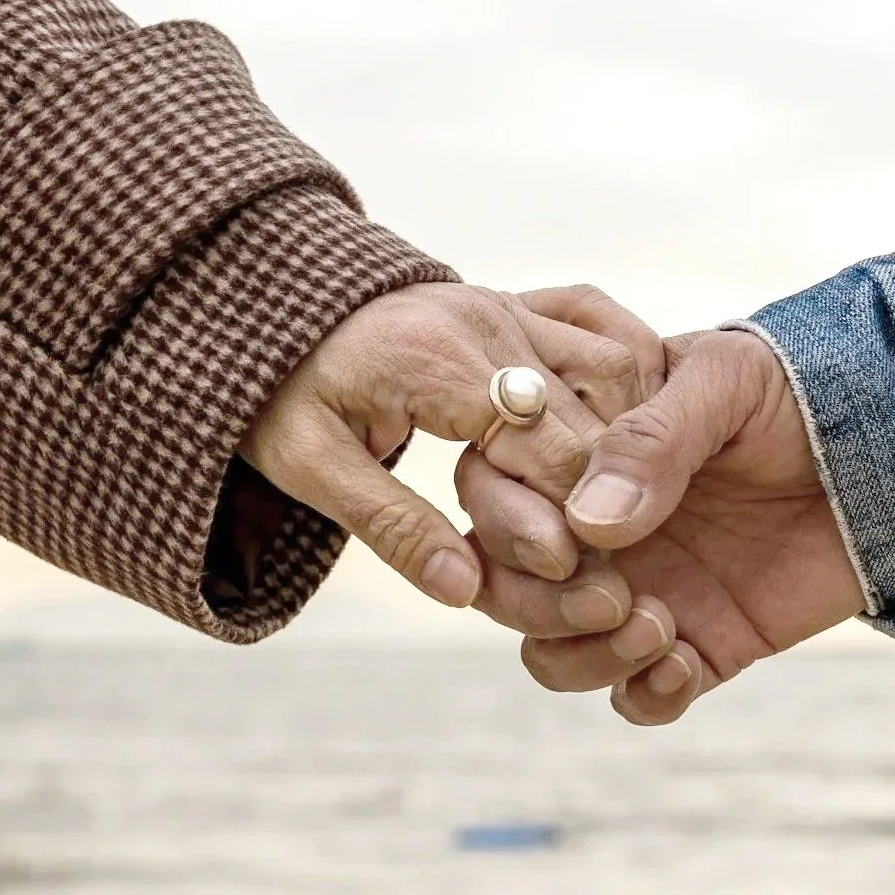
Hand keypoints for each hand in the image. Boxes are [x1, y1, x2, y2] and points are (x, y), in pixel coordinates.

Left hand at [240, 283, 645, 632]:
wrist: (268, 308)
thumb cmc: (283, 394)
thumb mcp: (310, 468)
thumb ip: (392, 527)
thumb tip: (465, 591)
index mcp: (438, 361)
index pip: (545, 445)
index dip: (574, 517)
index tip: (580, 573)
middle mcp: (488, 320)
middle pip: (593, 413)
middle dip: (608, 492)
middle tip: (613, 561)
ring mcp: (509, 305)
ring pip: (615, 367)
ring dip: (625, 440)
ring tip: (618, 511)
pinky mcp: (519, 304)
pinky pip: (602, 331)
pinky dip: (625, 387)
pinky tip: (625, 440)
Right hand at [519, 326, 868, 723]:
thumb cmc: (805, 391)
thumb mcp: (725, 384)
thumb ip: (652, 439)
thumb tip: (589, 523)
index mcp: (580, 454)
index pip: (492, 493)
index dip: (508, 527)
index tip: (563, 540)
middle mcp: (595, 527)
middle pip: (504, 586)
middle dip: (539, 604)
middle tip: (615, 595)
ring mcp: (642, 588)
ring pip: (553, 651)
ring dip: (587, 657)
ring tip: (658, 629)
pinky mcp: (700, 644)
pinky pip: (637, 696)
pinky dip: (645, 695)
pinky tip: (685, 665)